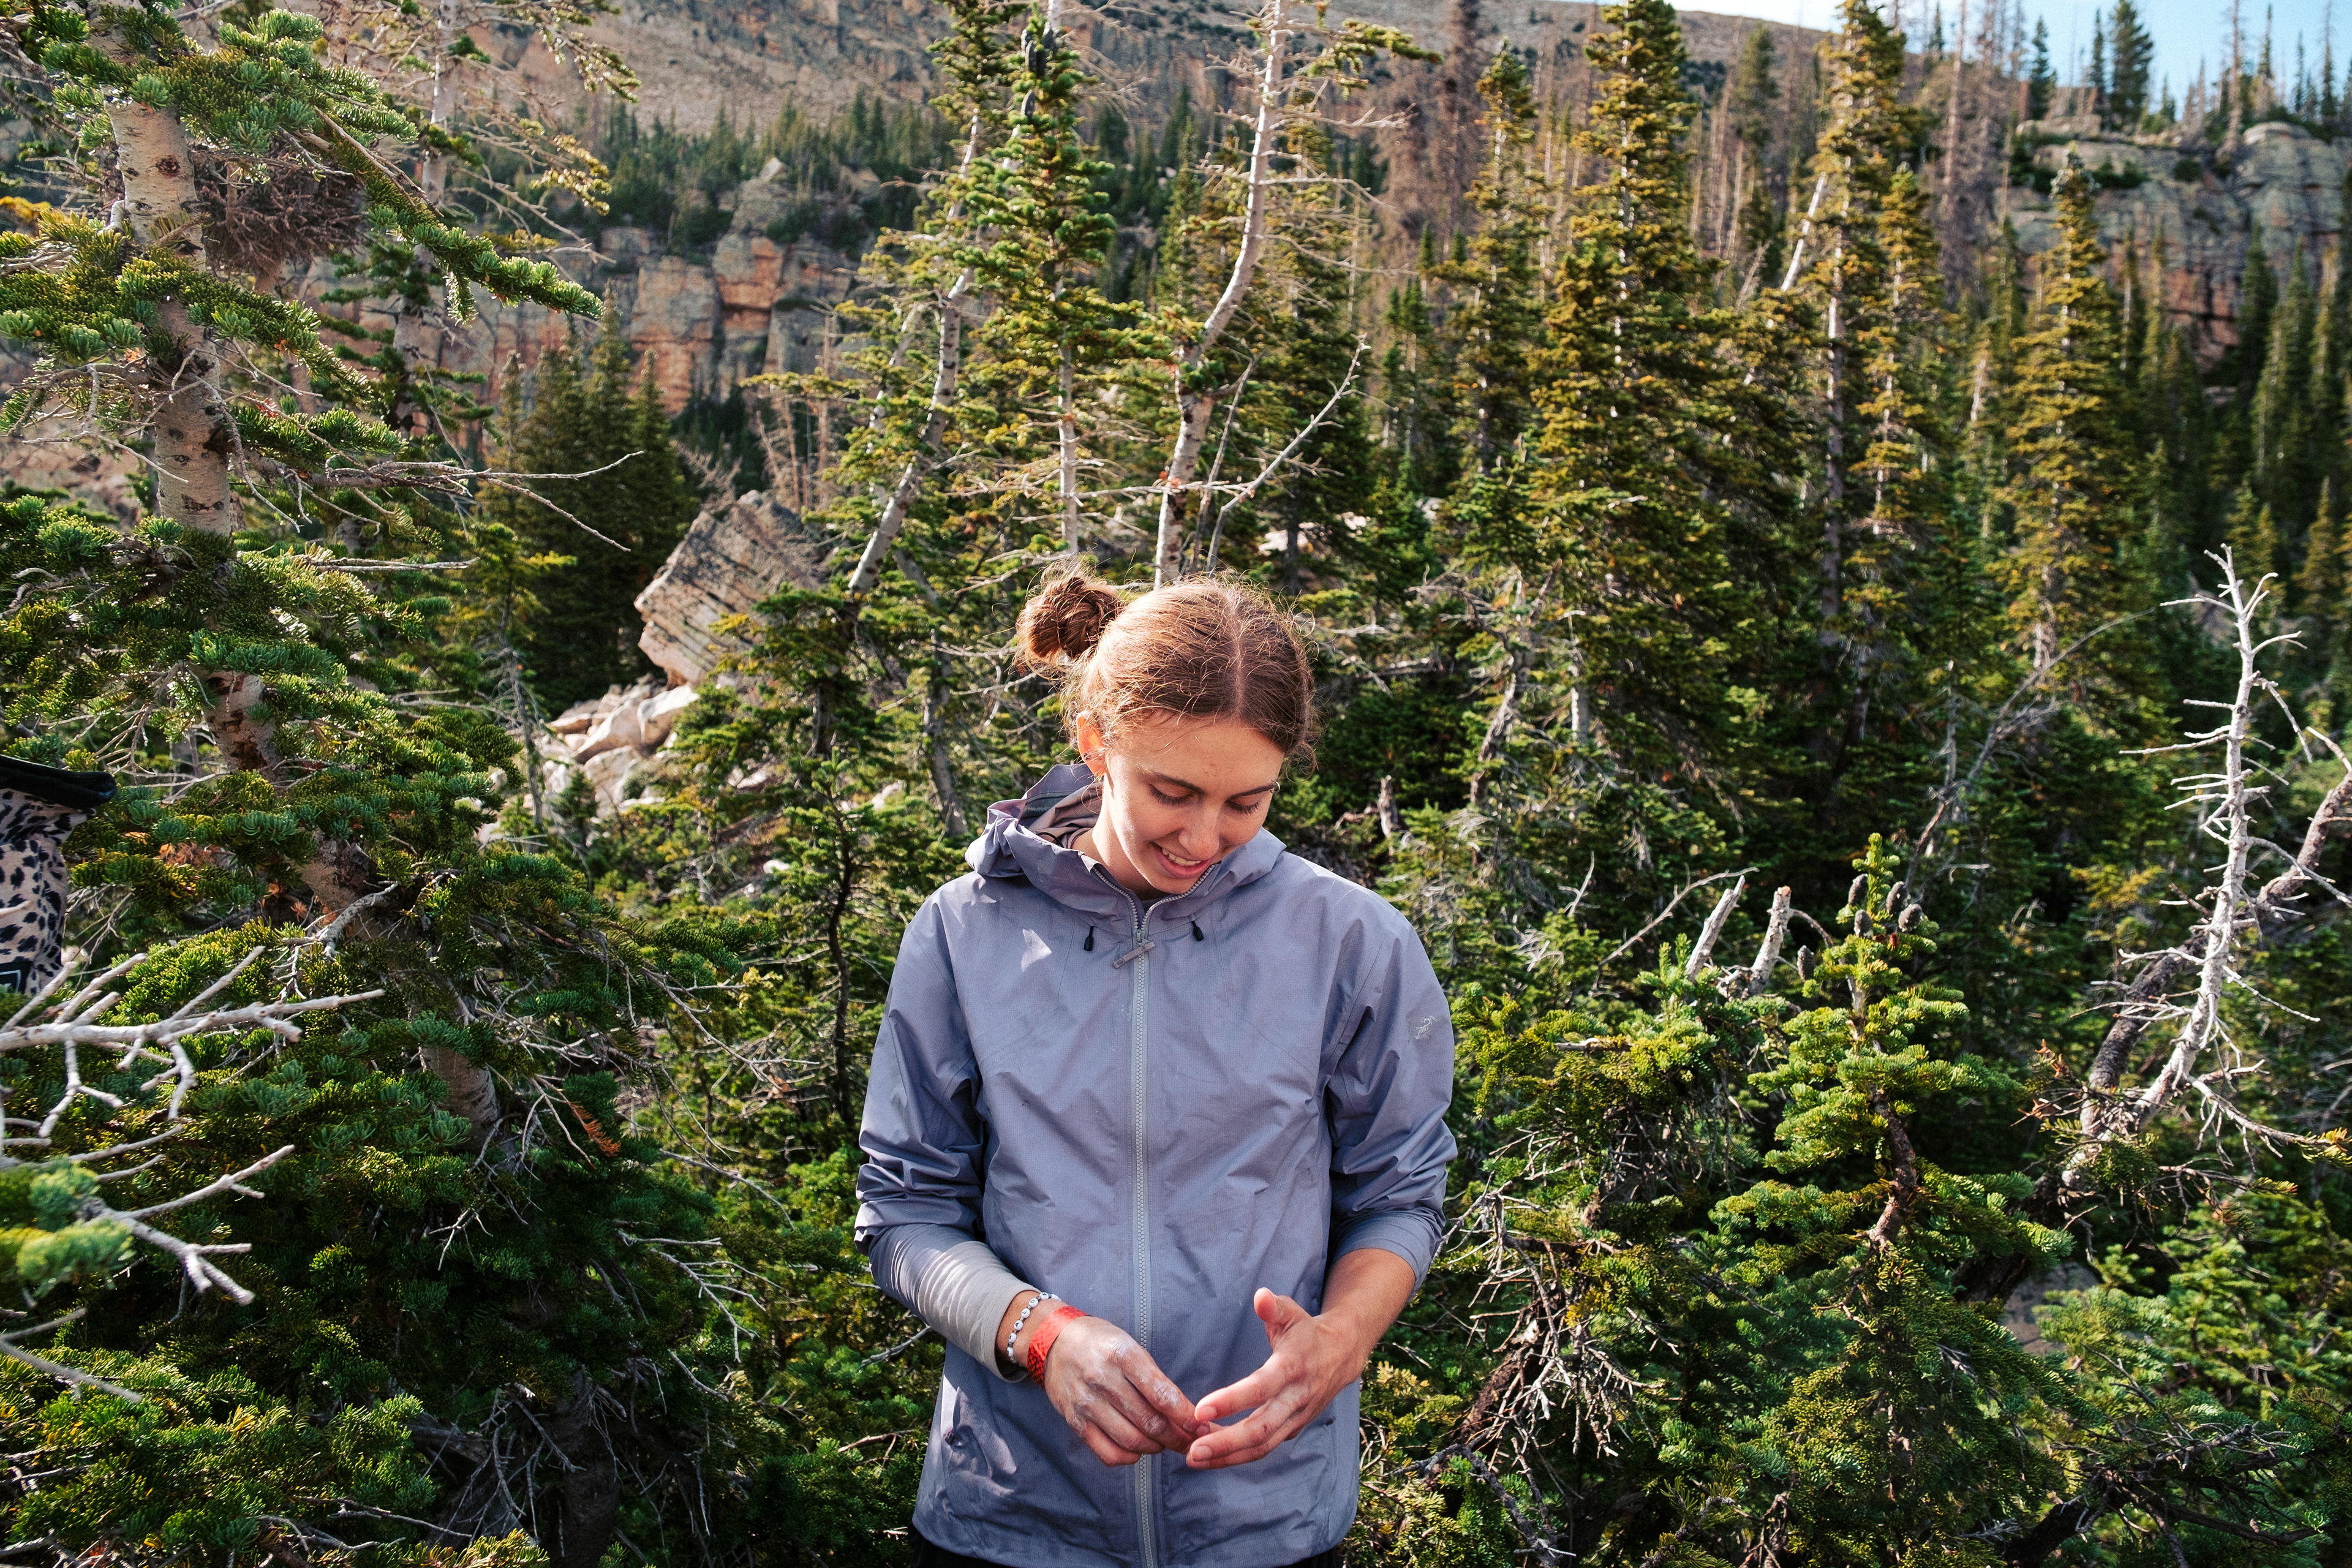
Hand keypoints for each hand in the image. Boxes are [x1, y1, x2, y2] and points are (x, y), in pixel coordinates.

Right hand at [1035, 1316, 1203, 1467]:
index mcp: (1122, 1355)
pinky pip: (1107, 1453)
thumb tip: (1186, 1415)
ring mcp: (1086, 1403)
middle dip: (1176, 1437)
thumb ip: (1155, 1380)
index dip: (1185, 1416)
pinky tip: (1136, 1450)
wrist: (1054, 1342)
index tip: (1201, 1427)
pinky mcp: (1074, 1422)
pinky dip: (1129, 1457)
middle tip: (1190, 1442)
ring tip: (1163, 1443)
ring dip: (1155, 1447)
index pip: (1162, 1394)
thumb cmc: (1101, 1344)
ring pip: (1131, 1441)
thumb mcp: (1131, 1347)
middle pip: (1149, 1421)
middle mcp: (1103, 1379)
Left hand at [1181, 1289, 1365, 1468]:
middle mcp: (1295, 1399)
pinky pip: (1264, 1448)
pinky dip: (1238, 1455)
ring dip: (1228, 1457)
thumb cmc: (1306, 1332)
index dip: (1231, 1401)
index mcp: (1292, 1367)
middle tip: (1192, 1451)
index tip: (1200, 1411)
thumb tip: (1260, 1296)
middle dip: (1226, 1443)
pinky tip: (1211, 1456)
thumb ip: (1274, 1307)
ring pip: (1262, 1446)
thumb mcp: (1292, 1313)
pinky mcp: (1292, 1430)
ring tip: (1194, 1460)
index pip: (1260, 1388)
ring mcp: (1295, 1418)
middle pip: (1261, 1429)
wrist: (1342, 1355)